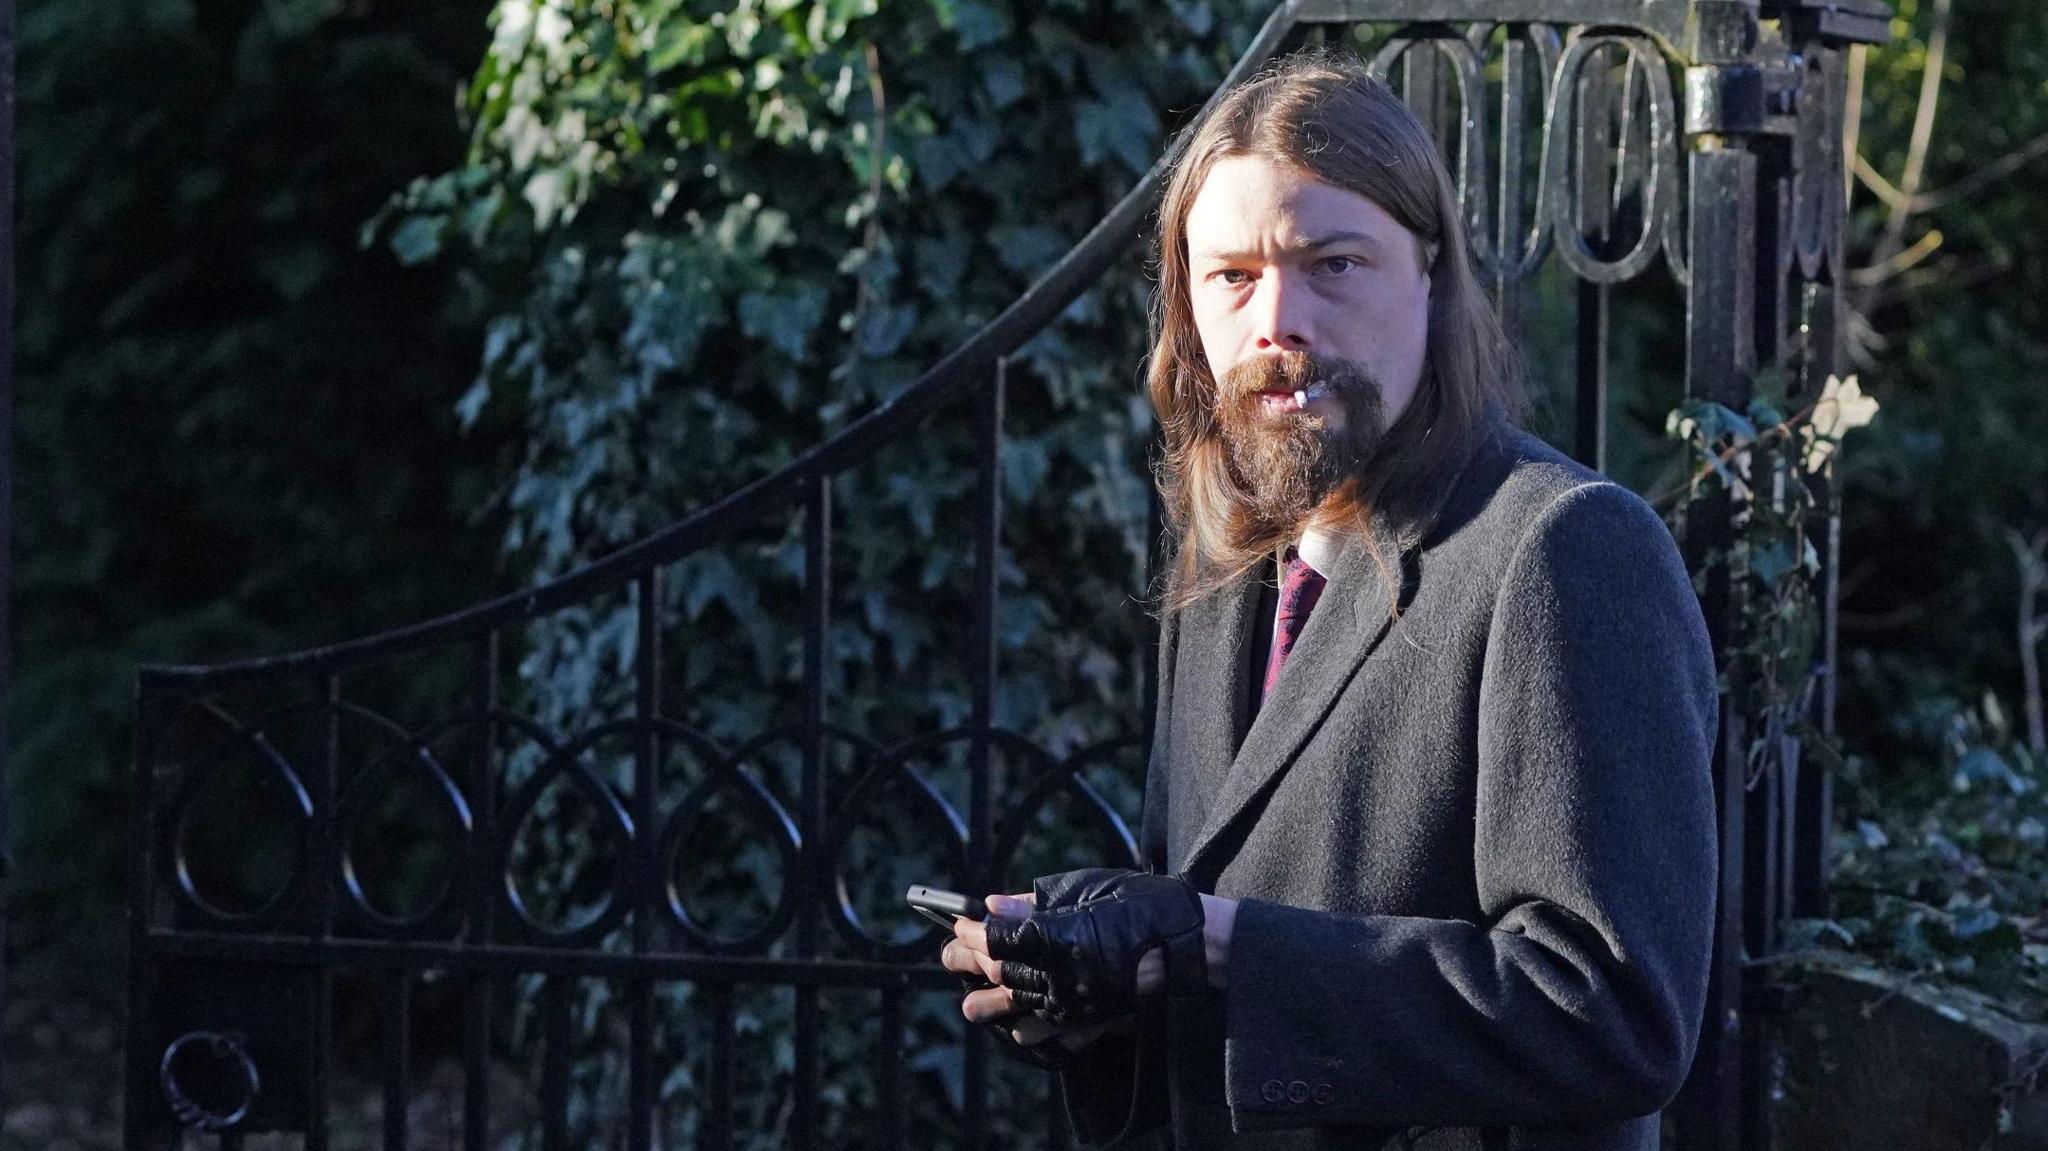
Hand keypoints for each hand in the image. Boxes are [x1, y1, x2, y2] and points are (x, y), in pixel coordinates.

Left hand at [942, 892, 1163, 1043]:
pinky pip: (1054, 1031)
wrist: (1193, 944)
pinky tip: (1020, 1032)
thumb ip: (1037, 901)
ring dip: (992, 1005)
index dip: (972, 932)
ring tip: (970, 1006)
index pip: (996, 938)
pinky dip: (1034, 1032)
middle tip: (951, 955)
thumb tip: (994, 904)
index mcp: (1053, 934)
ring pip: (1019, 1006)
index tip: (960, 923)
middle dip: (970, 963)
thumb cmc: (1143, 905)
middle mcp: (1057, 971)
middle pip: (1000, 972)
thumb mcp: (1088, 889)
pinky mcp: (1093, 1017)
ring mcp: (1073, 1000)